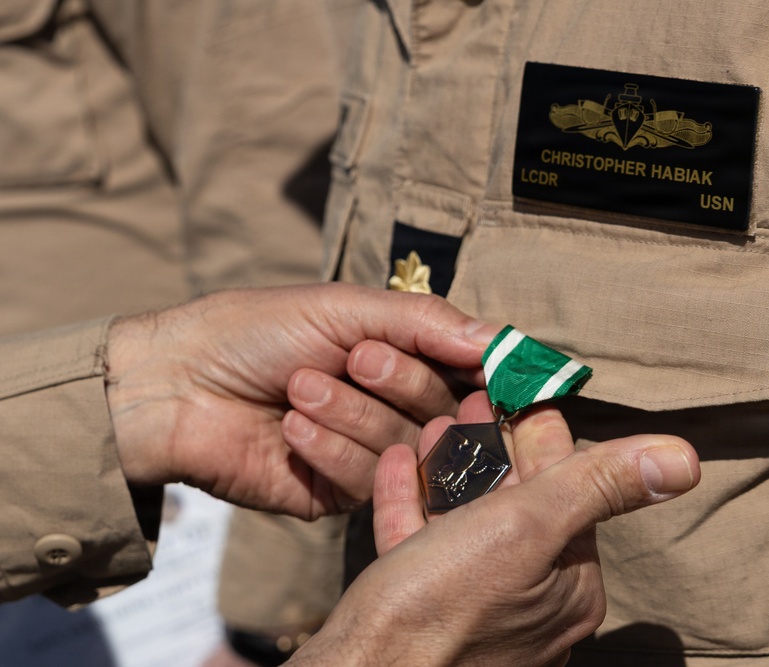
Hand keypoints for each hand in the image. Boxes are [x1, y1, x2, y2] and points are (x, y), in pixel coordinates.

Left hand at [105, 283, 497, 518]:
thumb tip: (500, 341)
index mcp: (405, 358)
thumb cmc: (256, 332)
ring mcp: (370, 455)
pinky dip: (332, 448)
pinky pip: (368, 483)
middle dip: (402, 383)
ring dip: (354, 414)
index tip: (491, 370)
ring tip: (299, 388)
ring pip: (409, 449)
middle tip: (356, 359)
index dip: (485, 373)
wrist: (176, 385)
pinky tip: (291, 427)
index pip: (471, 373)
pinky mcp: (338, 495)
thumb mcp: (344, 308)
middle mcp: (397, 408)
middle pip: (448, 413)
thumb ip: (426, 322)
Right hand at [290, 393, 699, 665]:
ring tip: (437, 427)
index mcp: (568, 586)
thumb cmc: (442, 605)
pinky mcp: (421, 612)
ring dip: (452, 470)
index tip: (520, 394)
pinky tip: (399, 465)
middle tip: (475, 403)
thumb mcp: (526, 528)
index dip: (542, 437)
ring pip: (466, 525)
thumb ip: (598, 485)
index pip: (568, 492)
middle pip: (516, 505)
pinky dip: (412, 503)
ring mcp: (473, 609)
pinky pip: (422, 548)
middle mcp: (528, 602)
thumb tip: (684, 459)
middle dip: (494, 449)